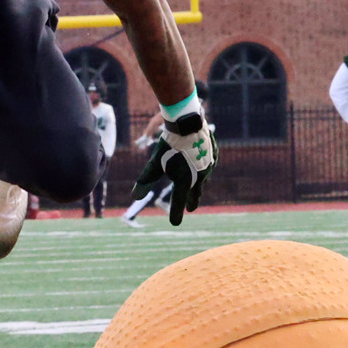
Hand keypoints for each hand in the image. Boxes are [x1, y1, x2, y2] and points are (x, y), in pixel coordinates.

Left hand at [131, 110, 216, 225]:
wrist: (188, 123)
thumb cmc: (169, 144)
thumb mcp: (155, 163)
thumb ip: (146, 179)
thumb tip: (134, 196)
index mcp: (185, 181)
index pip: (178, 202)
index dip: (176, 213)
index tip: (174, 224)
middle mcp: (199, 177)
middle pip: (194, 192)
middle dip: (191, 200)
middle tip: (190, 207)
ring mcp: (209, 166)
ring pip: (202, 179)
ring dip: (198, 184)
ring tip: (195, 188)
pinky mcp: (214, 156)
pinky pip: (208, 165)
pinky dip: (203, 169)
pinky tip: (201, 168)